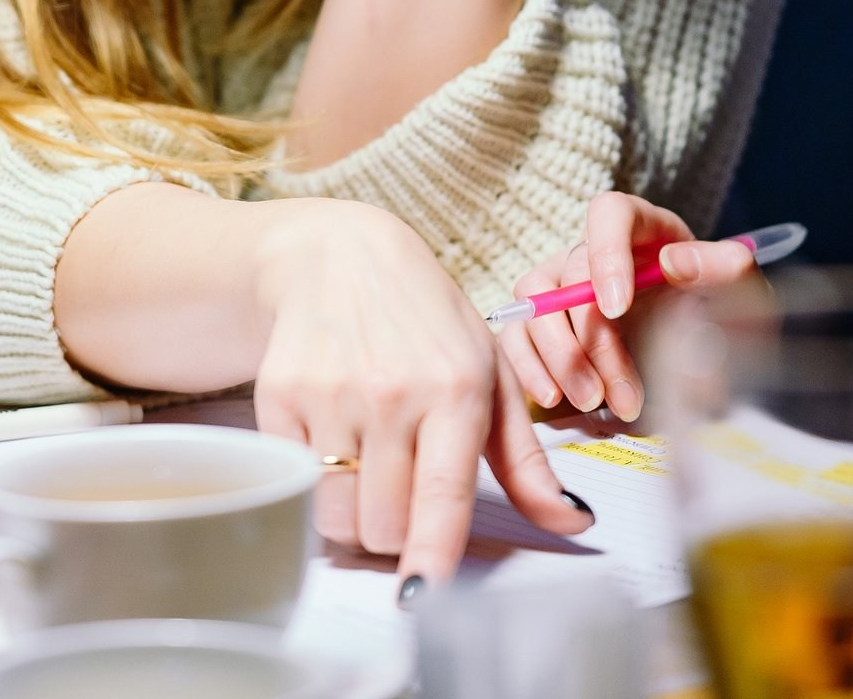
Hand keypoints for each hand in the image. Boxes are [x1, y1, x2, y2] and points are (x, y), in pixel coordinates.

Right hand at [251, 199, 591, 589]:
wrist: (340, 257)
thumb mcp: (491, 375)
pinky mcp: (279, 394)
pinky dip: (312, 484)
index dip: (430, 555)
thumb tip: (573, 521)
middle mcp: (392, 393)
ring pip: (336, 515)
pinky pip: (293, 483)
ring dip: (353, 515)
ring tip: (367, 472)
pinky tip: (331, 442)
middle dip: (396, 532)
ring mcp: (331, 393)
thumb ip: (528, 460)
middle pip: (384, 524)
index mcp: (457, 390)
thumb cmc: (428, 323)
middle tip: (403, 495)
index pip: (442, 495)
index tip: (423, 596)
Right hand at [494, 191, 757, 421]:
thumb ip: (722, 268)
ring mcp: (559, 287)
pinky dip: (528, 367)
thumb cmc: (718, 312)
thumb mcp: (737, 289)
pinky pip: (516, 337)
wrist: (704, 358)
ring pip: (534, 307)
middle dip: (593, 340)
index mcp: (640, 227)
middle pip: (570, 276)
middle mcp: (591, 251)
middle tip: (620, 392)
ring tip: (594, 401)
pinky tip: (554, 396)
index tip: (618, 309)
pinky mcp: (541, 326)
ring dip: (560, 357)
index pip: (608, 214)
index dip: (606, 255)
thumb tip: (674, 263)